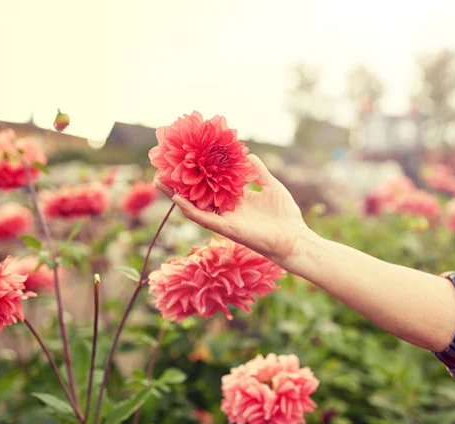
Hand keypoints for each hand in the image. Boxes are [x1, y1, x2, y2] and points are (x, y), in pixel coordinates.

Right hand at [154, 154, 309, 265]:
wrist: (294, 238)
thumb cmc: (285, 215)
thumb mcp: (272, 186)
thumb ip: (258, 171)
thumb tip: (246, 154)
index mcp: (236, 199)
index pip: (212, 183)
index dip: (199, 172)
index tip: (185, 158)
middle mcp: (227, 209)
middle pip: (198, 194)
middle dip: (180, 183)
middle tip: (162, 168)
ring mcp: (225, 219)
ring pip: (194, 206)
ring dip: (176, 195)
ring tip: (160, 181)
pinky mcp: (227, 229)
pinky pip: (204, 219)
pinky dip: (190, 209)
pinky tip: (178, 199)